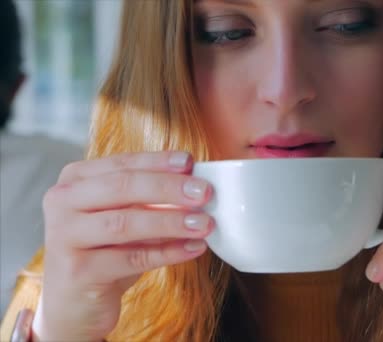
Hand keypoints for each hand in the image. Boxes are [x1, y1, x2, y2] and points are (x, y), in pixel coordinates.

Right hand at [33, 152, 214, 340]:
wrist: (75, 302)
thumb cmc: (105, 250)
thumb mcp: (125, 216)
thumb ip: (150, 198)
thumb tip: (196, 185)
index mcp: (75, 179)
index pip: (123, 163)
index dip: (158, 161)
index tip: (191, 162)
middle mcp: (62, 202)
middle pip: (123, 187)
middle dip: (169, 188)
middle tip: (204, 192)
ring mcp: (65, 236)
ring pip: (126, 223)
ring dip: (171, 222)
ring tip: (205, 223)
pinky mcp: (78, 271)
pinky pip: (132, 258)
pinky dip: (168, 252)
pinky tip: (193, 248)